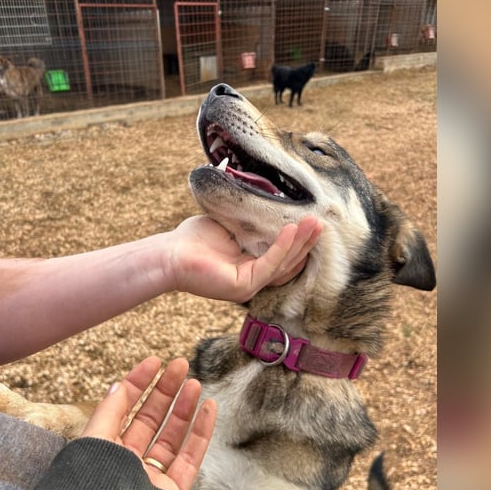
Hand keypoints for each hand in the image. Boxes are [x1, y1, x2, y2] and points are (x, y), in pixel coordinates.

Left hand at [80, 357, 216, 489]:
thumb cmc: (92, 486)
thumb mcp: (94, 439)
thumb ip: (109, 411)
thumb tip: (118, 384)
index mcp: (104, 449)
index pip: (124, 409)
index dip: (138, 383)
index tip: (154, 362)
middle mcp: (128, 462)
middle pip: (151, 419)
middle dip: (165, 391)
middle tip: (180, 365)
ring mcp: (152, 476)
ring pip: (172, 435)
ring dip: (184, 407)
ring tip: (194, 382)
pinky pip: (191, 457)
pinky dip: (202, 432)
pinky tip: (208, 409)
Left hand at [168, 215, 321, 302]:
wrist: (169, 254)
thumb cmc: (193, 240)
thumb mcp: (229, 225)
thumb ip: (250, 221)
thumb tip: (270, 203)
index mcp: (251, 266)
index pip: (282, 257)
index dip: (298, 241)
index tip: (311, 221)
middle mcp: (253, 278)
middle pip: (288, 262)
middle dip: (305, 242)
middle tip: (321, 222)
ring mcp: (248, 285)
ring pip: (282, 265)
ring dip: (299, 243)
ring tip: (312, 223)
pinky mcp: (242, 286)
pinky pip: (268, 265)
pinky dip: (280, 248)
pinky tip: (290, 230)